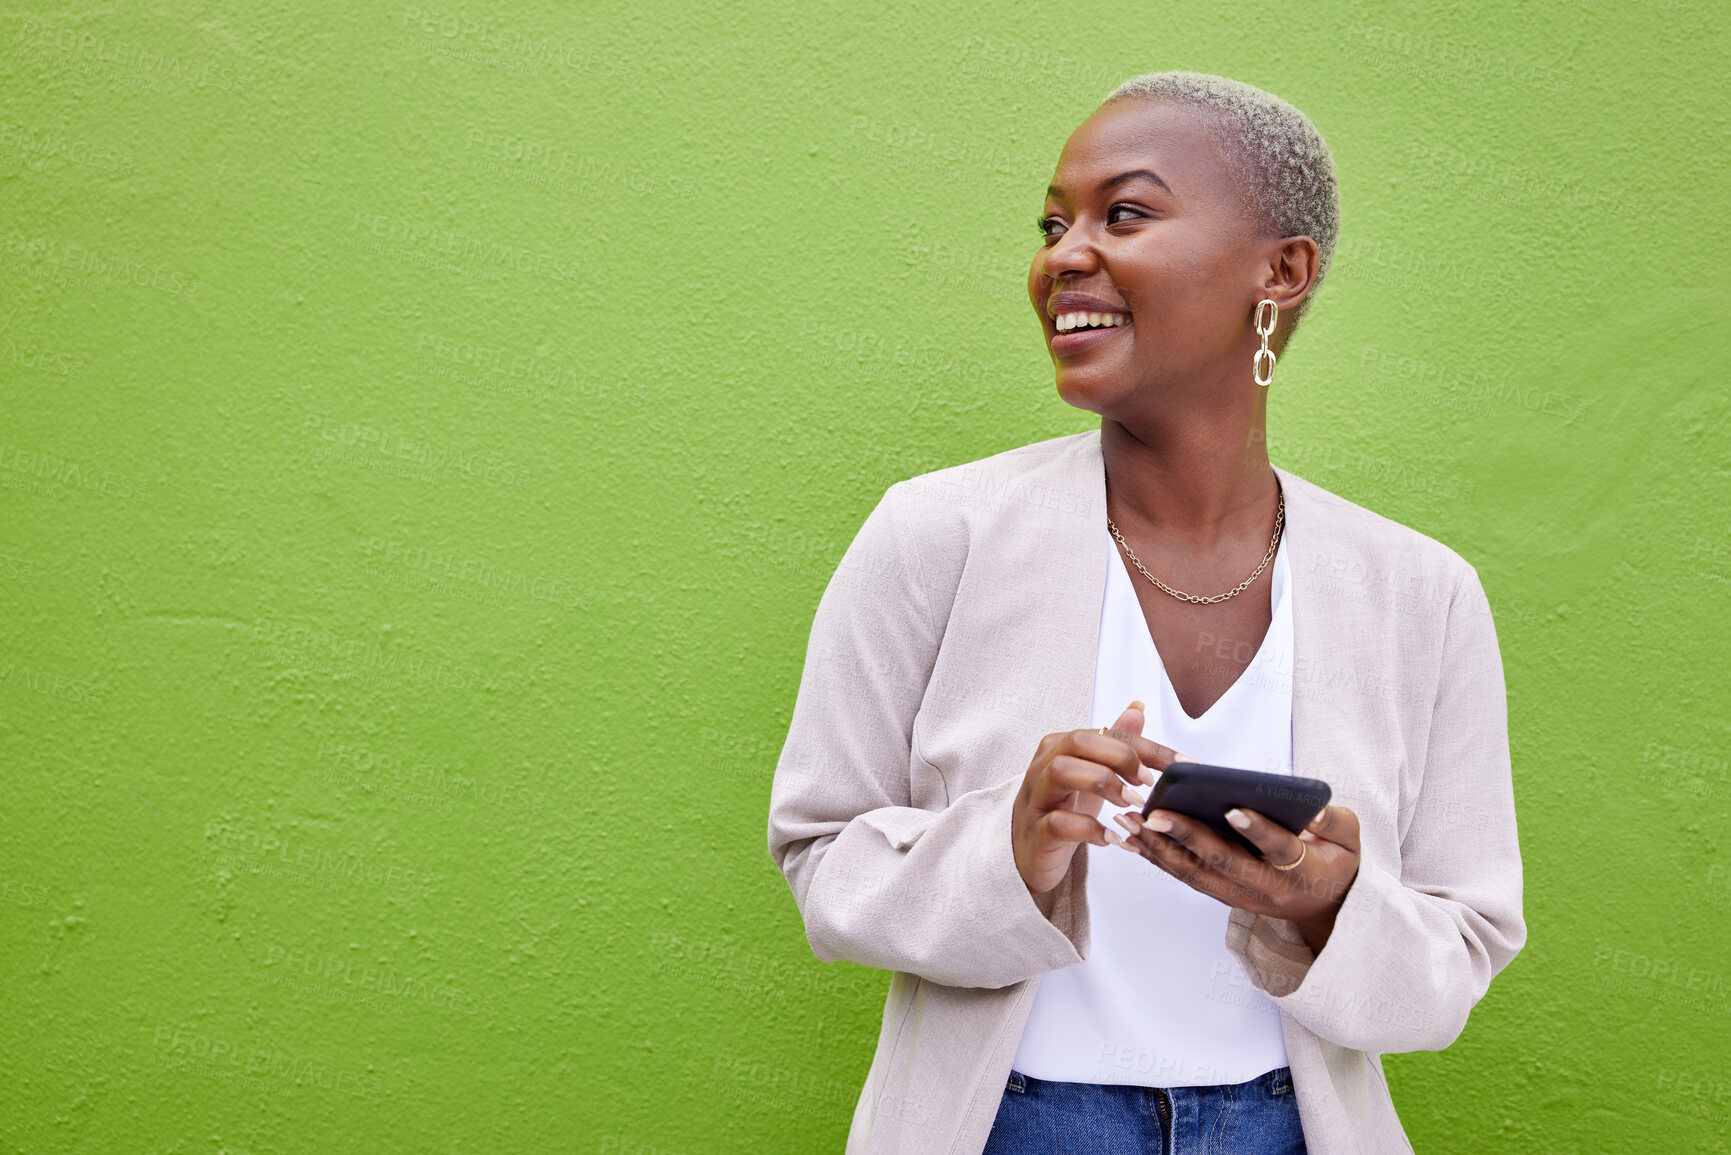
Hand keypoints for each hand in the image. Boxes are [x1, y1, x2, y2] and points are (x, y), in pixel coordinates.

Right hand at [1012, 702, 1181, 895]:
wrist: (1029, 853)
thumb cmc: (1062, 808)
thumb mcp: (1091, 773)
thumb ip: (1113, 742)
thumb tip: (1137, 708)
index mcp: (1060, 746)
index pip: (1106, 732)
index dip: (1147, 746)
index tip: (1180, 764)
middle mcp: (1044, 765)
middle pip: (1079, 741)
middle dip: (1121, 757)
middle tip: (1148, 783)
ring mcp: (1037, 797)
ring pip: (1062, 771)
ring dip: (1104, 784)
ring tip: (1131, 806)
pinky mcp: (1037, 832)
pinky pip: (1059, 822)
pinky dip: (1090, 829)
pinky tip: (1112, 837)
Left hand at [1115, 802, 1361, 953]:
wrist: (1325, 908)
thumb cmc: (1335, 863)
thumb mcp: (1350, 840)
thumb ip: (1334, 821)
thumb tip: (1313, 810)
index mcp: (1303, 872)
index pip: (1279, 849)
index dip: (1258, 831)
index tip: (1234, 809)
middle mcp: (1266, 889)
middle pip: (1224, 862)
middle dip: (1188, 836)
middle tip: (1156, 813)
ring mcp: (1240, 896)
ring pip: (1195, 873)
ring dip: (1159, 847)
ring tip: (1130, 820)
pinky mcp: (1221, 895)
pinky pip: (1185, 876)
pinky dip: (1157, 857)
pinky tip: (1131, 837)